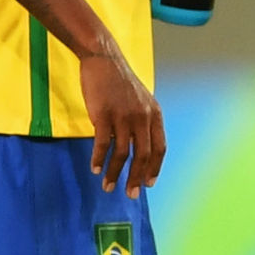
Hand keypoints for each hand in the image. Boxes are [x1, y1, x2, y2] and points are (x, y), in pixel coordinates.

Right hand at [81, 50, 165, 196]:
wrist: (103, 60)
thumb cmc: (120, 82)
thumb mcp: (141, 101)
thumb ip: (143, 122)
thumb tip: (140, 148)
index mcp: (154, 115)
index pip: (160, 148)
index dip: (154, 168)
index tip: (148, 183)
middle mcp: (142, 117)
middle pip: (143, 155)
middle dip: (136, 178)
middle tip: (130, 194)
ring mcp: (123, 116)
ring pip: (122, 153)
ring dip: (114, 173)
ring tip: (108, 186)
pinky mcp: (103, 115)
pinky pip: (102, 143)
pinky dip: (98, 159)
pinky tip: (95, 168)